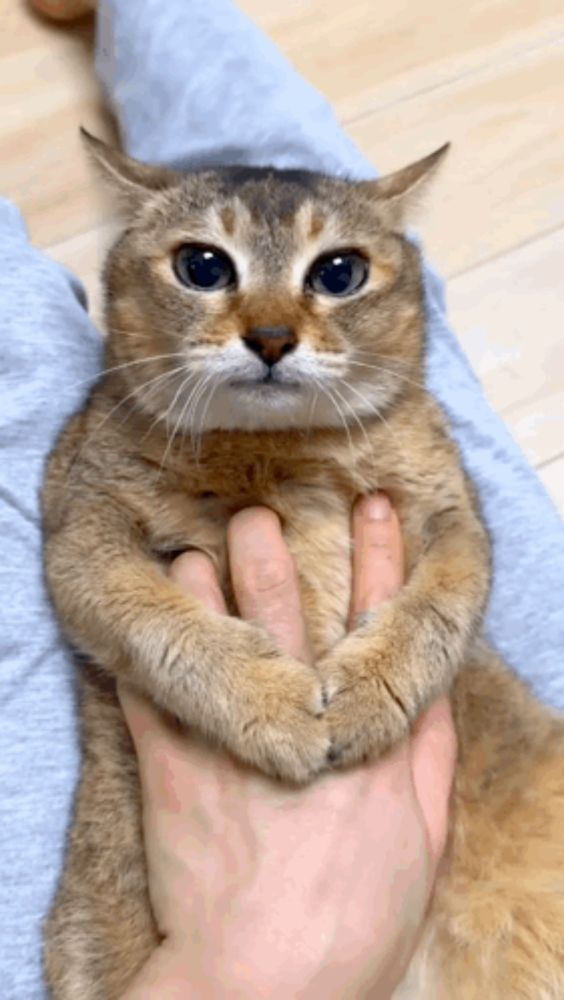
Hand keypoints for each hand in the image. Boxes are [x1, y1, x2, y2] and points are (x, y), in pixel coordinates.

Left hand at [119, 496, 456, 998]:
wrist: (271, 985)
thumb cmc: (358, 917)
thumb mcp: (425, 838)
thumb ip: (428, 752)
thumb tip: (430, 683)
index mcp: (370, 731)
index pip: (377, 620)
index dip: (381, 557)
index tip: (377, 508)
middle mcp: (305, 717)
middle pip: (286, 610)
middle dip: (270, 550)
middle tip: (257, 510)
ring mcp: (237, 738)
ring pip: (215, 632)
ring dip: (201, 583)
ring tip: (191, 550)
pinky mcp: (176, 768)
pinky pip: (152, 690)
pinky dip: (143, 649)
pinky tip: (139, 617)